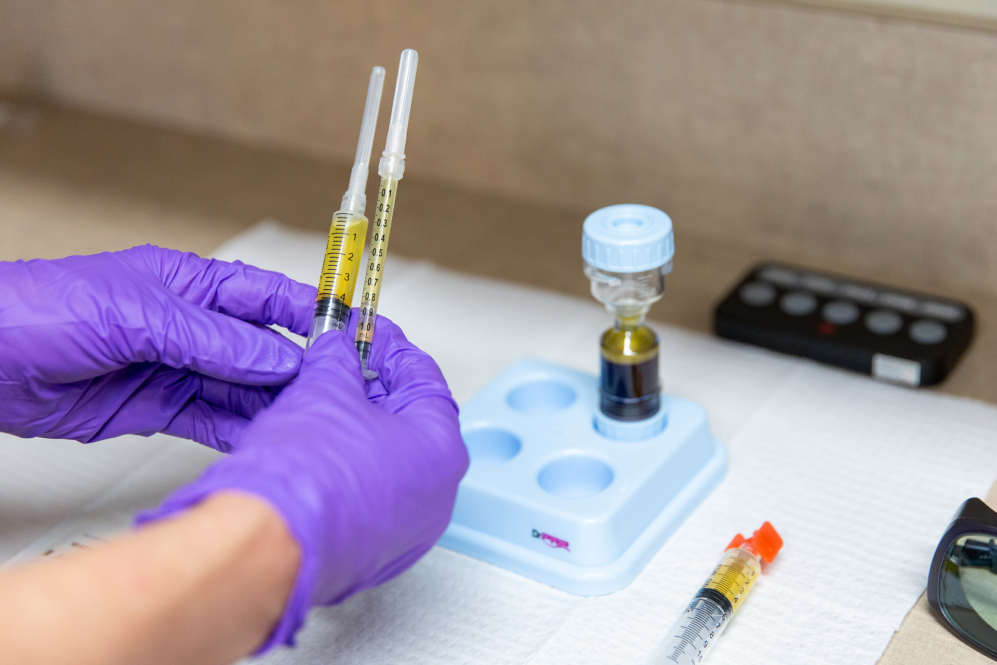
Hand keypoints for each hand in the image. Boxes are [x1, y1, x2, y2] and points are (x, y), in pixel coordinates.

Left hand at [0, 245, 315, 450]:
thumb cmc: (42, 309)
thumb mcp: (138, 315)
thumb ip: (212, 339)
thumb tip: (274, 356)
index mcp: (191, 285)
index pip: (267, 297)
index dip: (311, 313)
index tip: (349, 332)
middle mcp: (190, 327)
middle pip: (262, 348)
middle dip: (299, 367)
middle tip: (334, 390)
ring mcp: (176, 368)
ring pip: (242, 389)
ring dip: (273, 404)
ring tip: (306, 420)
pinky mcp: (158, 408)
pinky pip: (212, 420)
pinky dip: (239, 430)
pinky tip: (265, 437)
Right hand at [136, 314, 468, 648]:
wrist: (267, 542)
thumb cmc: (306, 477)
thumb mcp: (324, 389)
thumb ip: (338, 360)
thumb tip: (337, 350)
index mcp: (442, 450)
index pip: (425, 380)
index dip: (391, 350)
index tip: (370, 336)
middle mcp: (437, 495)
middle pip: (410, 424)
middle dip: (372, 390)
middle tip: (343, 368)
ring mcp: (408, 530)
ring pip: (388, 464)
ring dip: (357, 431)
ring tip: (321, 407)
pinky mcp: (373, 552)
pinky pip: (368, 498)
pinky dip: (348, 470)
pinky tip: (316, 453)